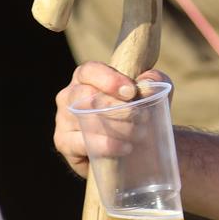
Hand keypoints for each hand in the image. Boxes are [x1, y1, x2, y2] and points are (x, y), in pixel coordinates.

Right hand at [54, 62, 171, 177]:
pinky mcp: (64, 143)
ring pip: (85, 120)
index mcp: (88, 77)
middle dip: (119, 109)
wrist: (142, 148)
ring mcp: (64, 119)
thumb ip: (155, 80)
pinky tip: (126, 147)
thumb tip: (147, 83)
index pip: (90, 71)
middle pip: (86, 97)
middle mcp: (70, 96)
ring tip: (140, 134)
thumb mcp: (154, 93)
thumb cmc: (142, 112)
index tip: (132, 92)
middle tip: (143, 118)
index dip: (110, 80)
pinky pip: (80, 144)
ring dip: (118, 128)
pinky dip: (107, 146)